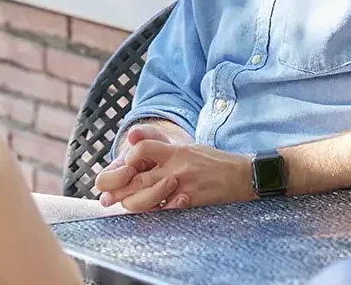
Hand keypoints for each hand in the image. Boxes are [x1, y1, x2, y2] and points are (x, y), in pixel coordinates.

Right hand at [95, 122, 188, 209]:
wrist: (182, 159)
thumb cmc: (160, 147)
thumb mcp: (154, 138)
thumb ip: (144, 134)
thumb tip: (133, 134)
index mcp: (118, 173)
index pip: (103, 183)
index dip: (115, 178)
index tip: (130, 169)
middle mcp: (126, 191)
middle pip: (125, 201)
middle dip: (143, 189)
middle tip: (162, 177)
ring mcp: (143, 202)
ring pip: (142, 210)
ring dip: (157, 196)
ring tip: (173, 181)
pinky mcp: (160, 209)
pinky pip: (162, 216)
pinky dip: (173, 208)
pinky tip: (183, 198)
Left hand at [98, 140, 254, 212]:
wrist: (242, 175)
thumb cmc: (214, 162)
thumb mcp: (188, 147)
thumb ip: (161, 145)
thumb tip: (131, 137)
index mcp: (176, 151)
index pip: (140, 150)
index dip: (126, 160)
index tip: (123, 169)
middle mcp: (176, 167)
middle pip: (136, 178)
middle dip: (118, 189)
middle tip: (108, 198)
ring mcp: (182, 186)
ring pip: (144, 198)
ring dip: (131, 203)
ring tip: (124, 205)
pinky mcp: (189, 202)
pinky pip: (162, 211)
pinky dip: (152, 212)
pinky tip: (148, 212)